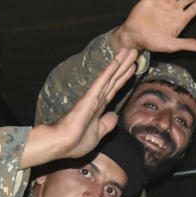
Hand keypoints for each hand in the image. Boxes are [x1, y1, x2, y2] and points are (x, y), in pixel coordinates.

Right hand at [20, 50, 137, 167]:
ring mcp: (93, 98)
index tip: (133, 67)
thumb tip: (114, 116)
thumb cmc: (76, 142)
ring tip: (129, 51)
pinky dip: (108, 73)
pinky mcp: (89, 100)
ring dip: (120, 64)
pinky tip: (115, 63)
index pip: (114, 89)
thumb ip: (106, 124)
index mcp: (99, 108)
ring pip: (109, 77)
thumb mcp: (97, 134)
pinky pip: (101, 84)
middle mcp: (97, 100)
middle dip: (125, 65)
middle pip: (114, 79)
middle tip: (134, 51)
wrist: (61, 145)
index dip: (124, 77)